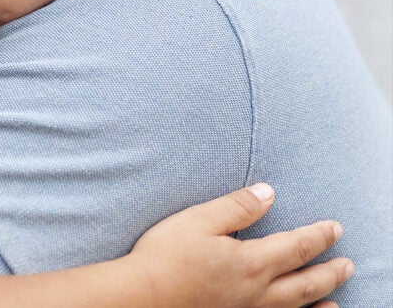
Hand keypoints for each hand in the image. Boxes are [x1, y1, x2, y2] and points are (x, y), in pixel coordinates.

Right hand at [131, 183, 353, 307]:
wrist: (143, 296)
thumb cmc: (165, 256)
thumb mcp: (198, 220)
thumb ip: (236, 207)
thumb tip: (268, 194)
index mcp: (250, 261)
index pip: (295, 246)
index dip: (318, 237)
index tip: (335, 228)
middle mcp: (257, 292)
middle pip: (304, 283)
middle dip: (329, 272)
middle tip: (347, 264)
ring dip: (320, 301)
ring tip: (336, 300)